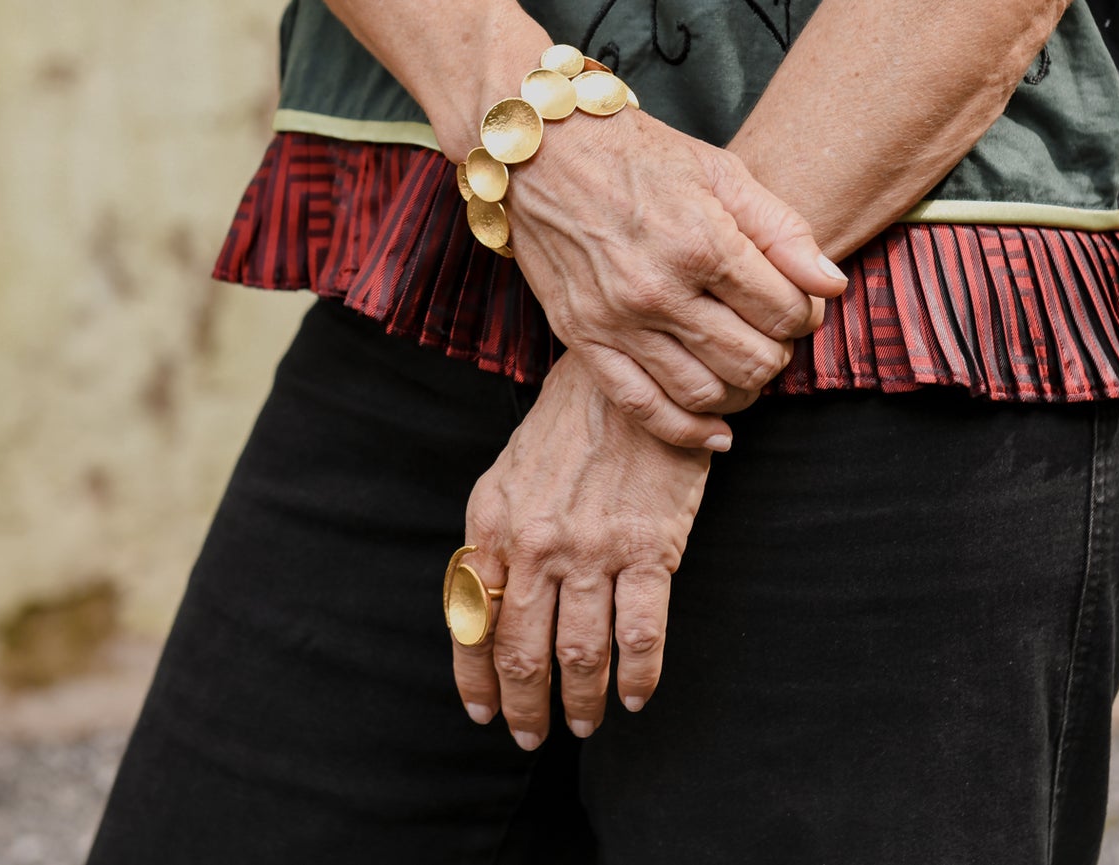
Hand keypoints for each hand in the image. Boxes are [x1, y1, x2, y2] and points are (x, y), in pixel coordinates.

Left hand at [451, 355, 709, 747]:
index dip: (475, 677)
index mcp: (492, 524)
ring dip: (580, 702)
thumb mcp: (508, 476)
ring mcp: (591, 549)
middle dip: (525, 706)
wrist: (628, 383)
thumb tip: (483, 604)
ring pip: (579, 653)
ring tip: (584, 724)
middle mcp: (534, 543)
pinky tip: (636, 695)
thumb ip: (494, 540)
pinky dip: (639, 675)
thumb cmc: (567, 428)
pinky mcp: (648, 550)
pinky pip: (640, 634)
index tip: (483, 713)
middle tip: (534, 735)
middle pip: (521, 651)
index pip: (471, 620)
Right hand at [503, 108, 846, 448]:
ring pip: (705, 392)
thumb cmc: (638, 155)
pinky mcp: (583, 338)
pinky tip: (716, 430)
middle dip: (777, 352)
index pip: (785, 312)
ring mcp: (618, 320)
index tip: (795, 302)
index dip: (805, 314)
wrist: (543, 152)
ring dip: (740, 390)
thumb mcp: (722, 173)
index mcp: (702, 242)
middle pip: (753, 360)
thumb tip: (831, 285)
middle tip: (769, 332)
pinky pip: (642, 407)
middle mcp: (659, 289)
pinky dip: (687, 430)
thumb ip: (782, 230)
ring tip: (742, 364)